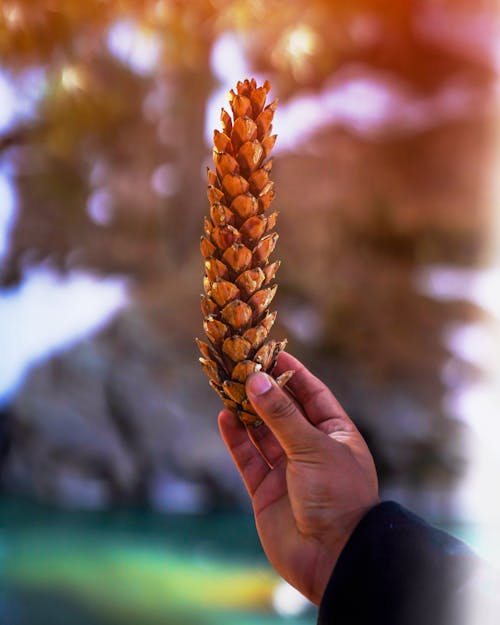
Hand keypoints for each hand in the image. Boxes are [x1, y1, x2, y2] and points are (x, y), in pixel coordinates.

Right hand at [218, 352, 378, 604]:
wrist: (333, 558)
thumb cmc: (337, 497)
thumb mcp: (312, 448)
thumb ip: (281, 415)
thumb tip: (255, 379)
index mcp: (335, 435)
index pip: (312, 395)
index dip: (293, 374)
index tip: (271, 353)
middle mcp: (311, 449)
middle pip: (283, 412)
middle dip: (263, 390)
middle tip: (241, 366)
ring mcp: (288, 470)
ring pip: (262, 433)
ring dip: (246, 411)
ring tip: (227, 386)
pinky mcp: (267, 491)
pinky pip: (249, 458)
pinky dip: (236, 439)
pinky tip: (225, 417)